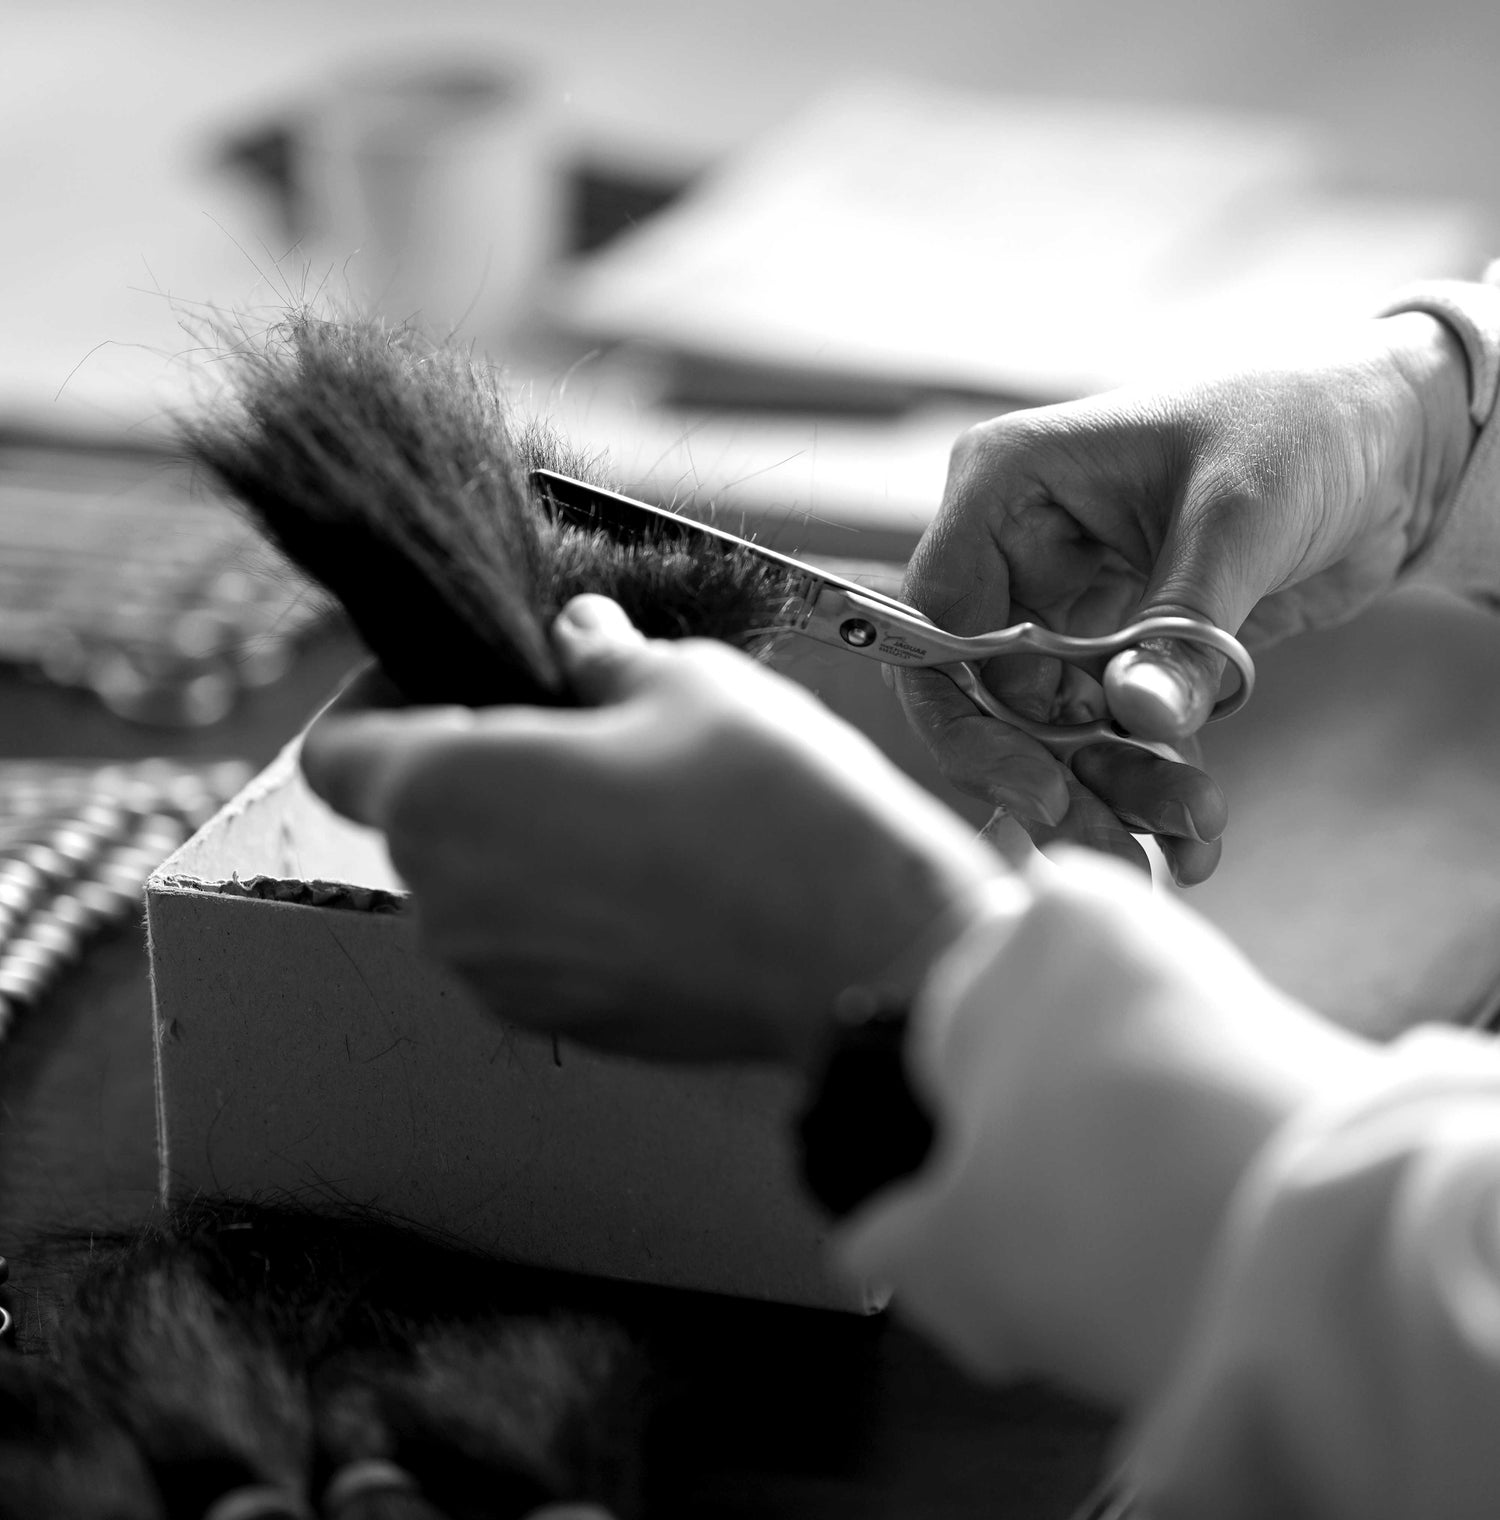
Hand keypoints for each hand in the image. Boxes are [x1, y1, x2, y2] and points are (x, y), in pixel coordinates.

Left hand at [301, 596, 1004, 1067]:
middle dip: (472, 759)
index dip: (372, 700)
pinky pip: (525, 941)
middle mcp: (448, 904)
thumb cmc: (773, 812)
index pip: (335, 752)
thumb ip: (602, 658)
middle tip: (568, 721)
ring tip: (628, 797)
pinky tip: (655, 868)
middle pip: (414, 815)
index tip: (443, 672)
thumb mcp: (691, 686)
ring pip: (471, 881)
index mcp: (452, 797)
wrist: (867, 958)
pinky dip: (561, 897)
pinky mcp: (561, 1020)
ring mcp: (501, 979)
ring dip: (520, 830)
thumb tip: (576, 639)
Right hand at [900, 312, 1472, 883]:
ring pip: (1052, 730)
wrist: (1393, 445)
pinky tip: (1195, 841)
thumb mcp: (1239, 520)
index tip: (1045, 792)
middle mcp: (1018, 550)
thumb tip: (1135, 718)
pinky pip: (1111, 735)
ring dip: (1115, 793)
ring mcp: (1065, 605)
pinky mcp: (1117, 649)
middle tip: (1114, 846)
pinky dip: (1150, 788)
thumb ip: (1180, 624)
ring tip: (1192, 832)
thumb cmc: (1305, 429)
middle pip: (989, 695)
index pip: (936, 624)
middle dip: (1054, 776)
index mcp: (1006, 488)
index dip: (971, 720)